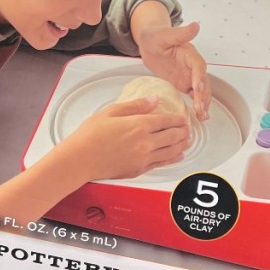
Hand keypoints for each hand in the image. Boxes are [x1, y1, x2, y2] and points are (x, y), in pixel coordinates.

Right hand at [62, 96, 190, 179]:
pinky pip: (161, 163)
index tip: (183, 118)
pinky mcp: (139, 170)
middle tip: (189, 129)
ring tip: (188, 141)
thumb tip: (153, 100)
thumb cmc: (90, 135)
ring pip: (171, 151)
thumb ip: (136, 105)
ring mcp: (143, 158)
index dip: (178, 119)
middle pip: (173, 136)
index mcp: (139, 125)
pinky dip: (173, 158)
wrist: (80, 159)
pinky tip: (177, 155)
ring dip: (182, 145)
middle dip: (184, 131)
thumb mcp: (111, 111)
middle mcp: (145, 142)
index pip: (166, 120)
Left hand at [137, 22, 211, 120]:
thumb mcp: (164, 34)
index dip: (199, 77)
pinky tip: (200, 116)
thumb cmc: (155, 36)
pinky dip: (198, 105)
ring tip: (203, 116)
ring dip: (203, 103)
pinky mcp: (184, 83)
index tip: (197, 87)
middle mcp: (193, 66)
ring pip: (201, 91)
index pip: (198, 66)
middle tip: (200, 109)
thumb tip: (195, 26)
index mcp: (190, 54)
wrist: (149, 43)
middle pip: (202, 82)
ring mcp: (189, 76)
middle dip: (202, 96)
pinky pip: (194, 96)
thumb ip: (180, 32)